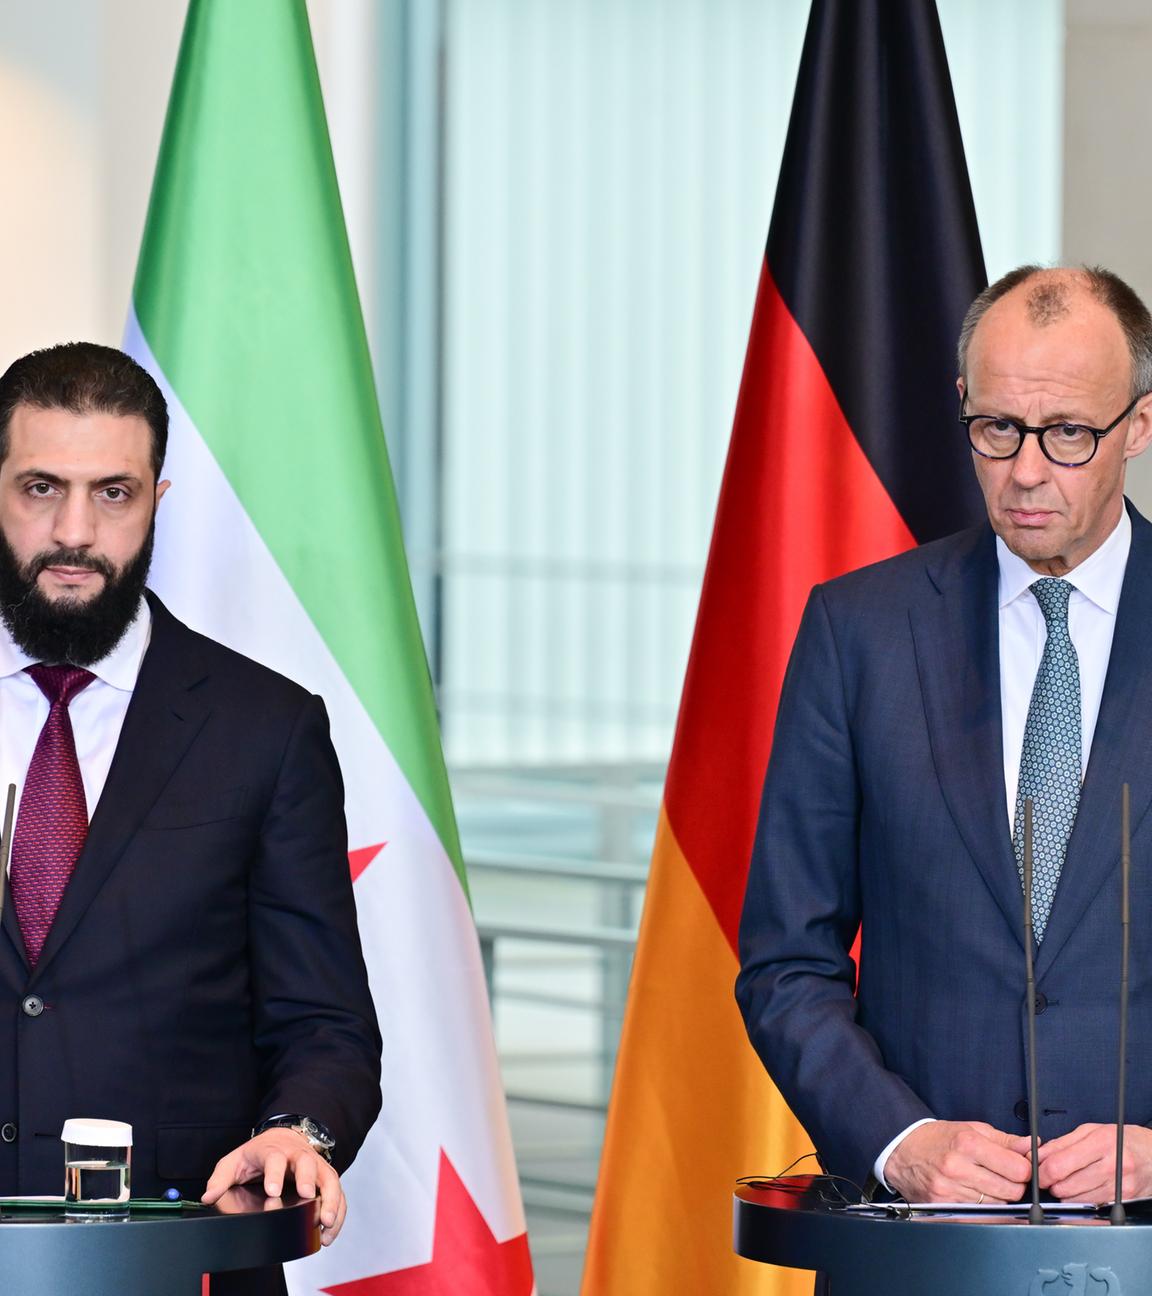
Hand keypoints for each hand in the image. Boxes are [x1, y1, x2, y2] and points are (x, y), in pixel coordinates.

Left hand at [201, 1129, 346, 1243]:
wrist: (284, 1136)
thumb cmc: (259, 1153)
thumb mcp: (235, 1161)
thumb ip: (221, 1178)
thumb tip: (208, 1197)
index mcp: (274, 1151)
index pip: (275, 1159)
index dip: (275, 1174)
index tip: (272, 1191)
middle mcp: (299, 1156)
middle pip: (307, 1163)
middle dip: (308, 1180)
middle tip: (307, 1197)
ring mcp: (316, 1166)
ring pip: (329, 1178)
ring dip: (330, 1199)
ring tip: (325, 1221)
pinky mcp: (326, 1177)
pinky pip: (337, 1193)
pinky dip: (337, 1211)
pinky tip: (330, 1230)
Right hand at [884, 1120, 1032, 1202]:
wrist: (902, 1151)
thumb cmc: (937, 1138)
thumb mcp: (971, 1129)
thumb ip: (1005, 1140)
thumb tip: (1032, 1146)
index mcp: (967, 1144)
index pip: (1018, 1169)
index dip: (1024, 1169)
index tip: (1019, 1166)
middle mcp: (958, 1168)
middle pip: (1011, 1190)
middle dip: (1014, 1184)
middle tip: (1003, 1175)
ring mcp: (950, 1190)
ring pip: (997, 1205)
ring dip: (998, 1196)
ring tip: (984, 1182)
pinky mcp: (945, 1207)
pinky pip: (979, 1214)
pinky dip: (983, 1207)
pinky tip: (975, 1194)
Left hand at [1038, 1124, 1151, 1202]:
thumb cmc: (1123, 1140)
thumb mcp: (1091, 1130)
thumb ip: (1061, 1143)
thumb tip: (1038, 1155)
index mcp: (1101, 1143)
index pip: (1059, 1165)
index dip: (1041, 1171)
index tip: (1037, 1172)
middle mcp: (1111, 1166)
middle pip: (1065, 1186)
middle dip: (1051, 1184)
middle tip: (1051, 1177)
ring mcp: (1118, 1187)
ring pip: (1076, 1200)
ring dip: (1065, 1194)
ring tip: (1068, 1181)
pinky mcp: (1123, 1202)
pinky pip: (1091, 1207)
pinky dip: (1081, 1200)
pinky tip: (1083, 1189)